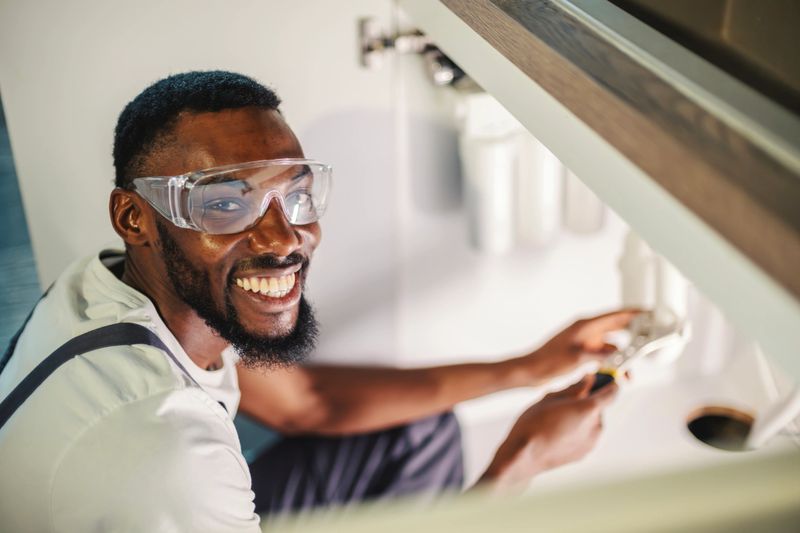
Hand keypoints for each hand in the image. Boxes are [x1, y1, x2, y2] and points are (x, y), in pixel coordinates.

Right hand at [479, 375, 617, 489]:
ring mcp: (591, 443)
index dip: (609, 384)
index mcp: (588, 409)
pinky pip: (586, 436)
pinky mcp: (584, 454)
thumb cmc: (533, 424)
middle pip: (598, 408)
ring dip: (581, 418)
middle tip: (563, 403)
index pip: (612, 392)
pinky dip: (577, 432)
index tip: (602, 380)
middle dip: (586, 402)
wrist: (522, 456)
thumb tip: (589, 379)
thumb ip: (575, 388)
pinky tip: (557, 433)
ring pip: (592, 423)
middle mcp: (595, 427)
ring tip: (557, 420)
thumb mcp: (551, 397)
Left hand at [509, 309, 639, 385]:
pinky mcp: (582, 352)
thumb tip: (616, 356)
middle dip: (634, 334)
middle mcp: (586, 331)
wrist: (531, 371)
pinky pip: (602, 355)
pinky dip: (611, 363)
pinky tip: (618, 374)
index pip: (615, 316)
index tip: (649, 313)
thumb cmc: (548, 361)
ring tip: (630, 371)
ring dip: (622, 356)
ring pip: (611, 346)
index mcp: (585, 326)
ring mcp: (584, 341)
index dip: (634, 314)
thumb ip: (597, 355)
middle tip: (650, 339)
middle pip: (616, 328)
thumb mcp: (576, 358)